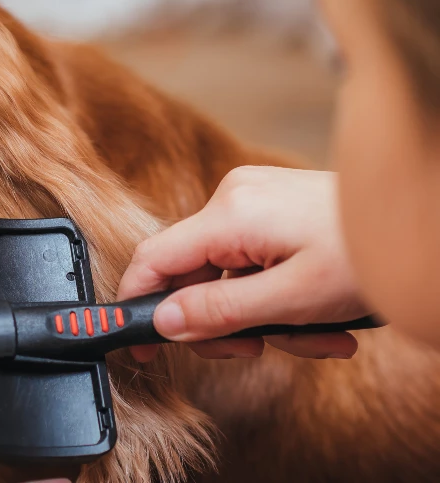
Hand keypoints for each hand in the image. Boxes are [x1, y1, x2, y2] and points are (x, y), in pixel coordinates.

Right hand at [117, 166, 369, 360]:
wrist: (425, 228)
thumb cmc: (369, 258)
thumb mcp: (293, 301)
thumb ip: (220, 312)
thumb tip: (165, 322)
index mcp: (229, 214)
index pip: (155, 260)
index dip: (139, 304)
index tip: (138, 345)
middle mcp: (233, 198)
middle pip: (195, 274)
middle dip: (227, 322)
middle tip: (259, 350)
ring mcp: (253, 199)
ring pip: (228, 274)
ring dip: (263, 316)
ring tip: (318, 337)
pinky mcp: (271, 207)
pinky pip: (252, 260)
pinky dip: (276, 294)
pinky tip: (319, 316)